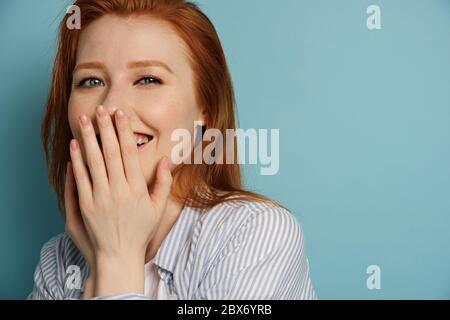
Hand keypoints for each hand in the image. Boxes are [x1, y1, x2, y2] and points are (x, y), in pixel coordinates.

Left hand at [69, 105, 172, 295]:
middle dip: (106, 129)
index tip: (121, 116)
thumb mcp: (158, 208)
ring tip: (86, 119)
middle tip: (102, 110)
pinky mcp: (86, 205)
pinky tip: (75, 145)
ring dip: (89, 138)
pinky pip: (81, 178)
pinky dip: (77, 160)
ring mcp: (101, 197)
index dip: (125, 133)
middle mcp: (119, 190)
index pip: (130, 154)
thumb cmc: (140, 231)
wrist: (119, 254)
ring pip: (94, 161)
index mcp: (137, 188)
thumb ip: (163, 183)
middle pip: (111, 153)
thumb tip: (165, 161)